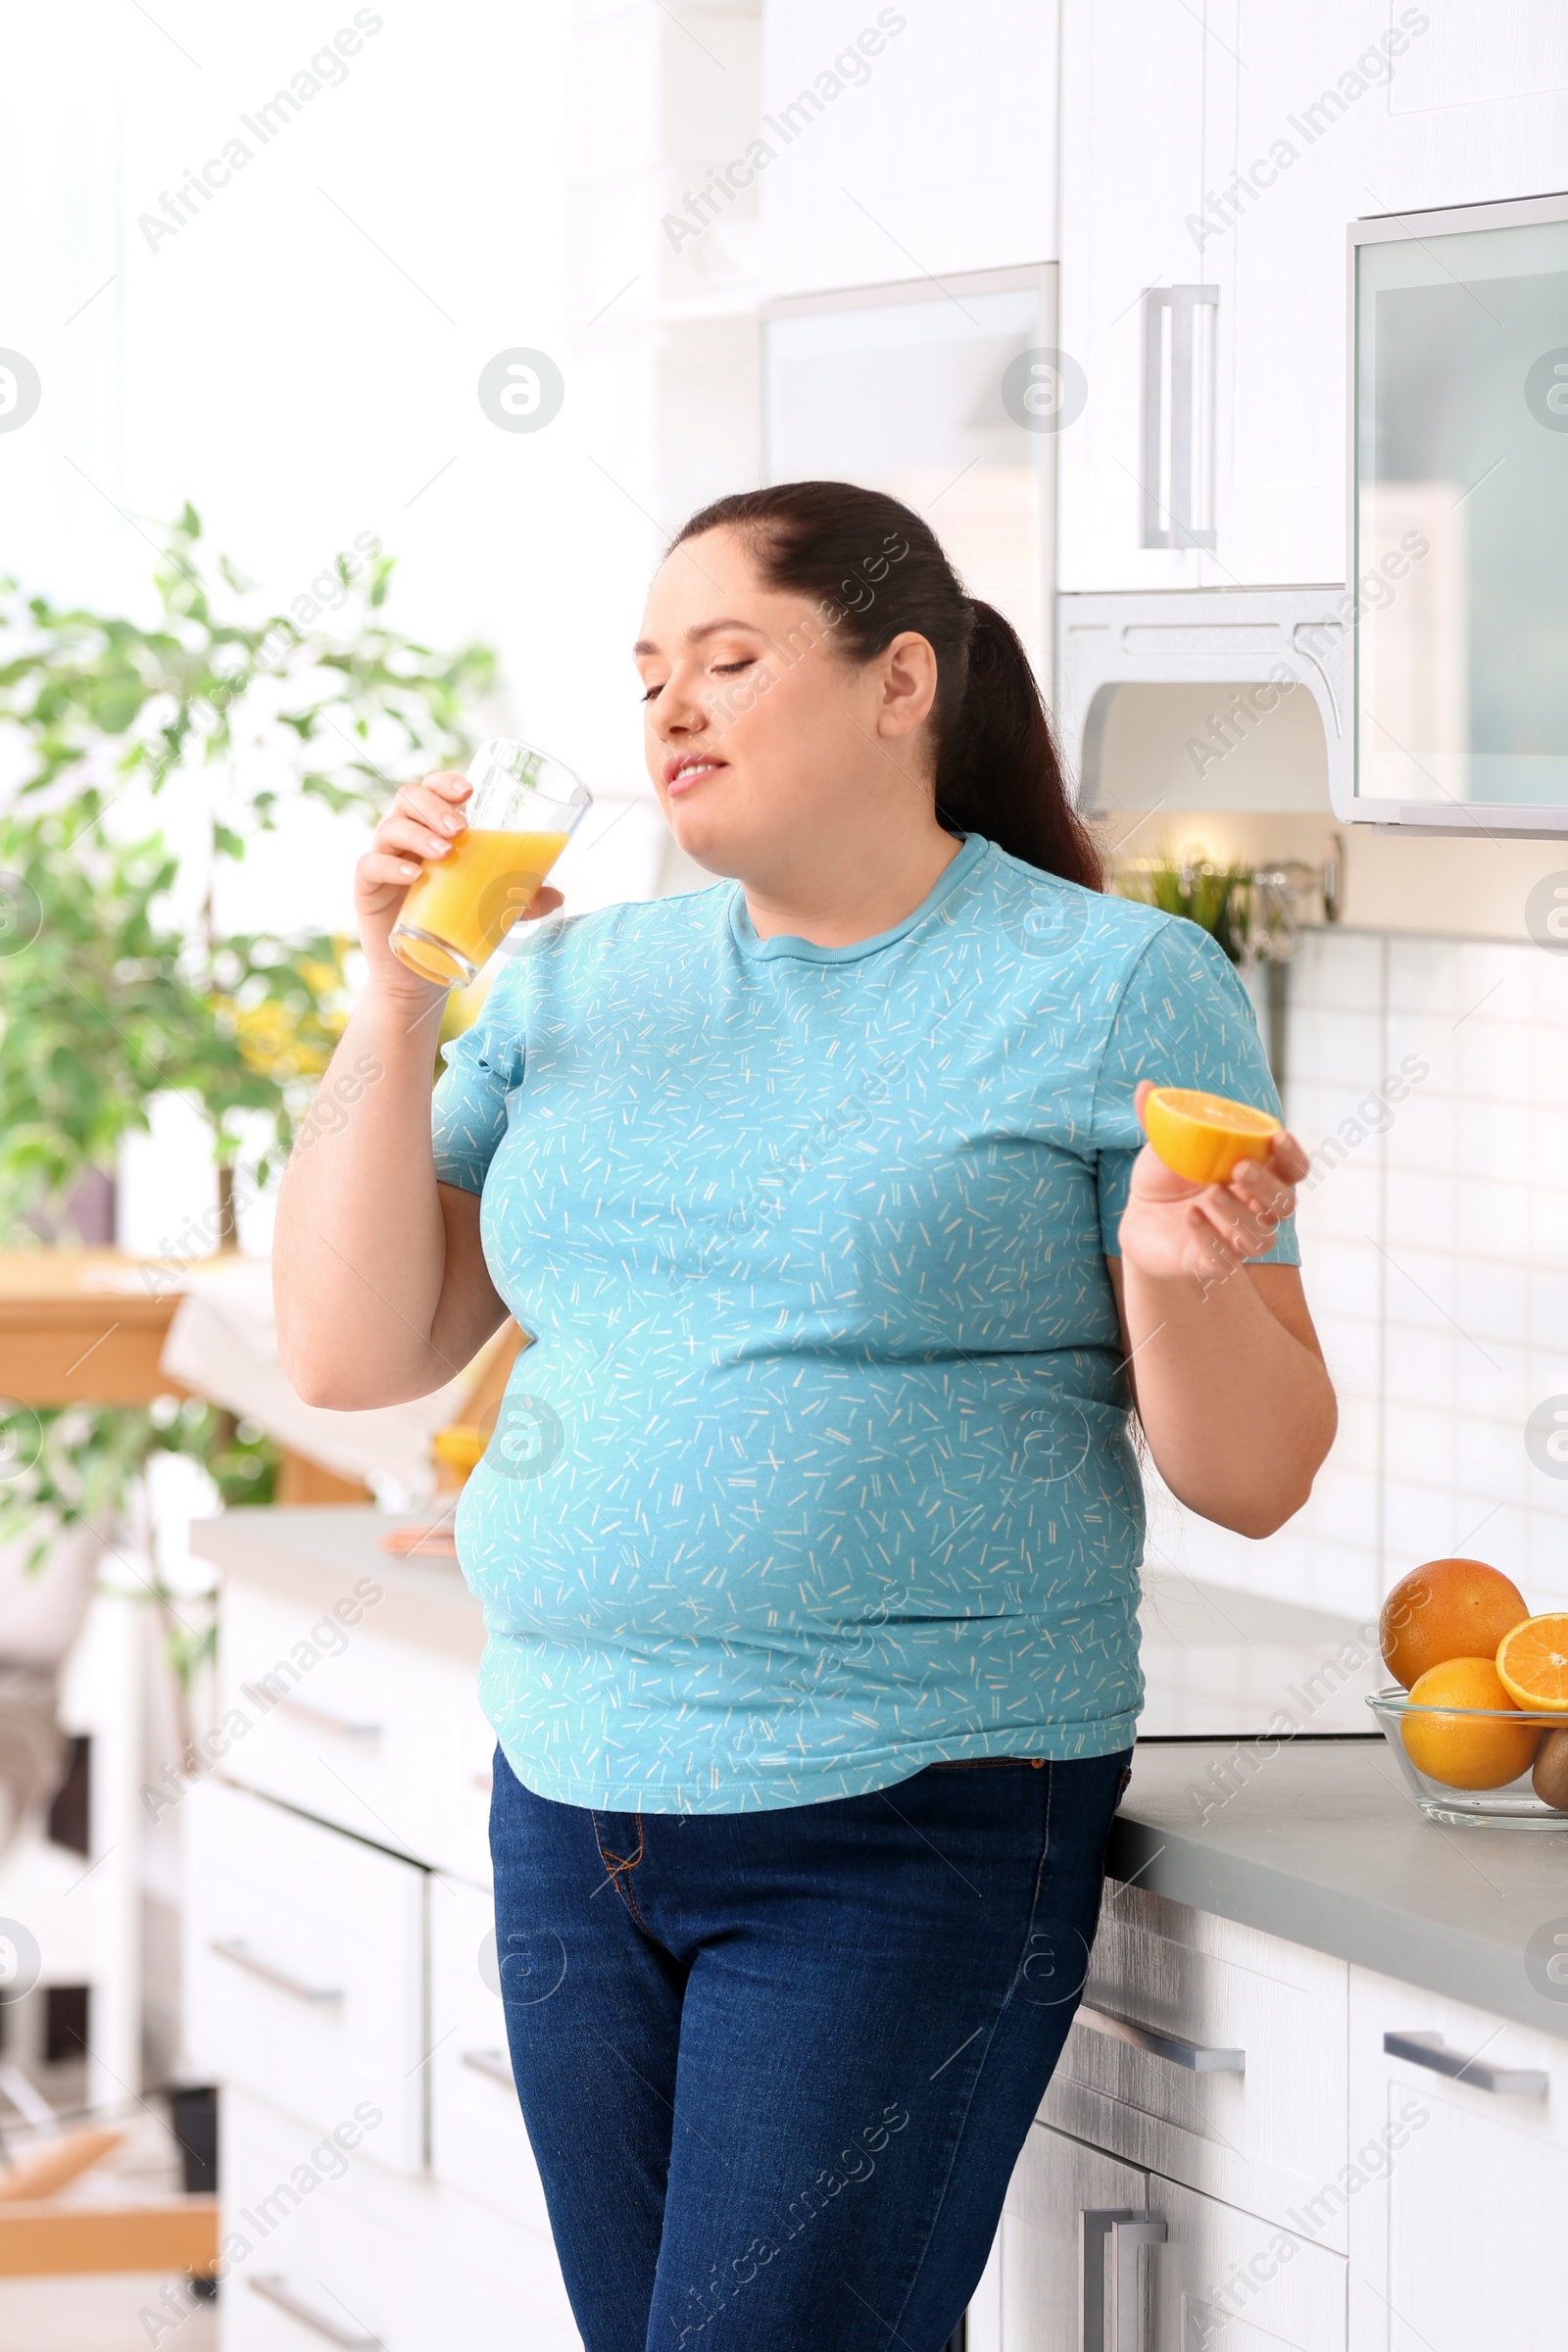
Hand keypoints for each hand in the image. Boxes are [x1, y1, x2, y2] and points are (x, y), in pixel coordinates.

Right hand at [355, 770, 562, 1002]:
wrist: (420, 973)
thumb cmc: (454, 925)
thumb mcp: (494, 910)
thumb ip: (522, 899)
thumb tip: (556, 896)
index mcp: (432, 830)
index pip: (432, 789)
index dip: (445, 782)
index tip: (470, 792)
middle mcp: (406, 839)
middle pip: (409, 799)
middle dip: (436, 807)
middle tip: (463, 830)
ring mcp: (385, 860)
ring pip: (390, 828)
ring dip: (419, 834)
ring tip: (445, 853)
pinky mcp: (367, 889)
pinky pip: (370, 866)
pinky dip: (390, 867)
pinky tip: (413, 876)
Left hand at [1116, 1079, 1308, 1292]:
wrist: (1139, 1218)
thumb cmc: (1166, 1175)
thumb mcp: (1163, 1143)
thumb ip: (1160, 1117)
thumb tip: (1145, 1086)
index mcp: (1257, 1175)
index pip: (1294, 1170)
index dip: (1293, 1155)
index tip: (1277, 1136)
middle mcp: (1255, 1210)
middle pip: (1285, 1205)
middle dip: (1267, 1185)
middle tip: (1239, 1167)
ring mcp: (1236, 1239)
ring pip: (1262, 1238)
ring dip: (1241, 1215)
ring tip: (1210, 1192)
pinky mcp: (1212, 1263)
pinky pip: (1225, 1260)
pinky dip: (1210, 1237)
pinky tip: (1190, 1216)